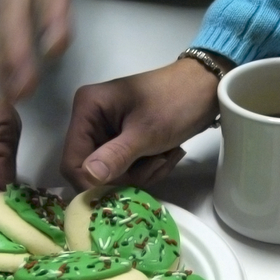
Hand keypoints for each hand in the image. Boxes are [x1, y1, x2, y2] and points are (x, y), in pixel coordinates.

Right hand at [60, 58, 222, 189]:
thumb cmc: (176, 102)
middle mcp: (91, 119)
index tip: (120, 190)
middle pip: (93, 171)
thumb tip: (89, 178)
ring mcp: (108, 131)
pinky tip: (167, 154)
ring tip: (166, 155)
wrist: (206, 89)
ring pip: (113, 174)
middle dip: (127, 176)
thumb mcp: (146, 132)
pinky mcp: (123, 140)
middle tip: (157, 164)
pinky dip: (148, 169)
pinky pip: (127, 168)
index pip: (72, 161)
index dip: (92, 183)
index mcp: (87, 108)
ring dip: (142, 173)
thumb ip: (116, 156)